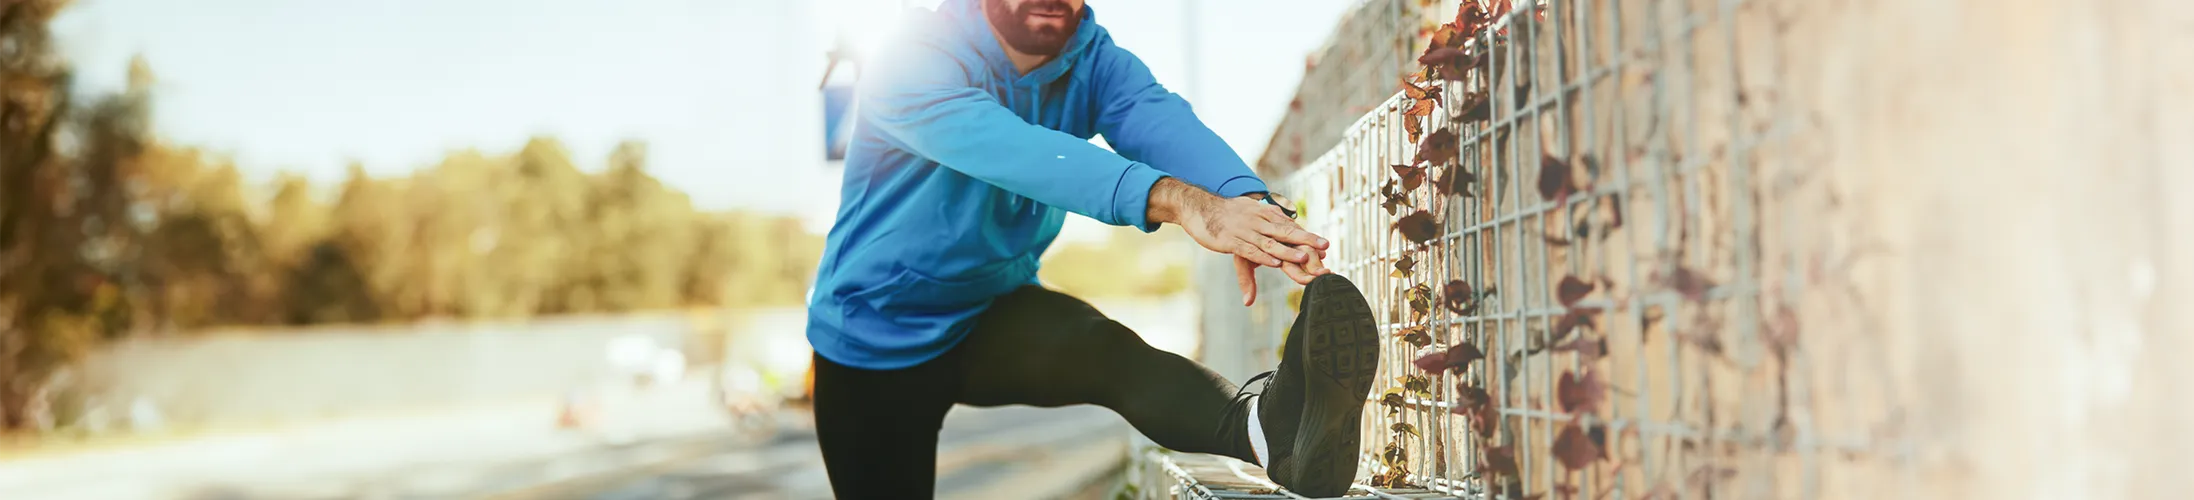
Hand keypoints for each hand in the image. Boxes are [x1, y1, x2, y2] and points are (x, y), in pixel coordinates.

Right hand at [1145, 178, 1330, 304]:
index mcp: (1265, 215)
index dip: (1308, 237)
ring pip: (1270, 243)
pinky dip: (1262, 256)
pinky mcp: (1230, 241)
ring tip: (1305, 258)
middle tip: (1325, 246)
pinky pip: (1249, 249)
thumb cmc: (1226, 214)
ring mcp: (1245, 231)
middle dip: (1307, 241)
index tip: (1326, 245)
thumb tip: (1278, 234)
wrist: (1199, 206)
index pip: (1290, 227)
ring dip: (1288, 251)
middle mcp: (1258, 221)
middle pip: (1286, 232)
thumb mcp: (1249, 216)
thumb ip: (1265, 226)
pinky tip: (1274, 263)